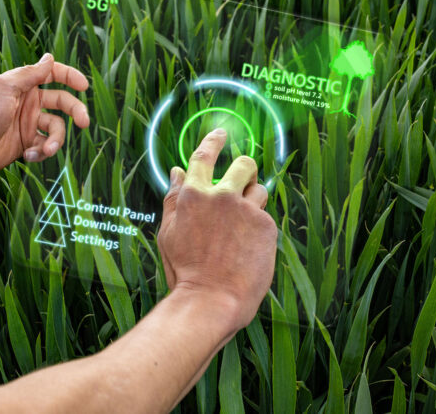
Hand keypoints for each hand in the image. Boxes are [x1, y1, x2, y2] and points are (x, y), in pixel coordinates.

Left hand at [0, 53, 89, 174]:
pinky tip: (27, 155)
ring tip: (47, 150)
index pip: (53, 75)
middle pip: (63, 103)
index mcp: (24, 86)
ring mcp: (28, 125)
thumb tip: (49, 58)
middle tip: (84, 123)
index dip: (71, 77)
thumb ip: (30, 74)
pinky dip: (41, 153)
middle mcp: (29, 104)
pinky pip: (45, 147)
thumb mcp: (6, 88)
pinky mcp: (26, 145)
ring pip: (57, 130)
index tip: (83, 86)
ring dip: (56, 141)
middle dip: (77, 112)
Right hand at [157, 128, 277, 330]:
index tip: (220, 134)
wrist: (212, 299)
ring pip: (259, 191)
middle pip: (243, 164)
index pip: (204, 156)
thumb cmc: (186, 271)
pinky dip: (258, 227)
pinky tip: (248, 248)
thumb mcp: (169, 233)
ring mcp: (246, 211)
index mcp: (193, 195)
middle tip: (243, 180)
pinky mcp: (266, 227)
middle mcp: (222, 196)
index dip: (213, 141)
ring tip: (242, 228)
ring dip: (252, 201)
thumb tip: (177, 173)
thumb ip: (174, 199)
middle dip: (245, 168)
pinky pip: (265, 217)